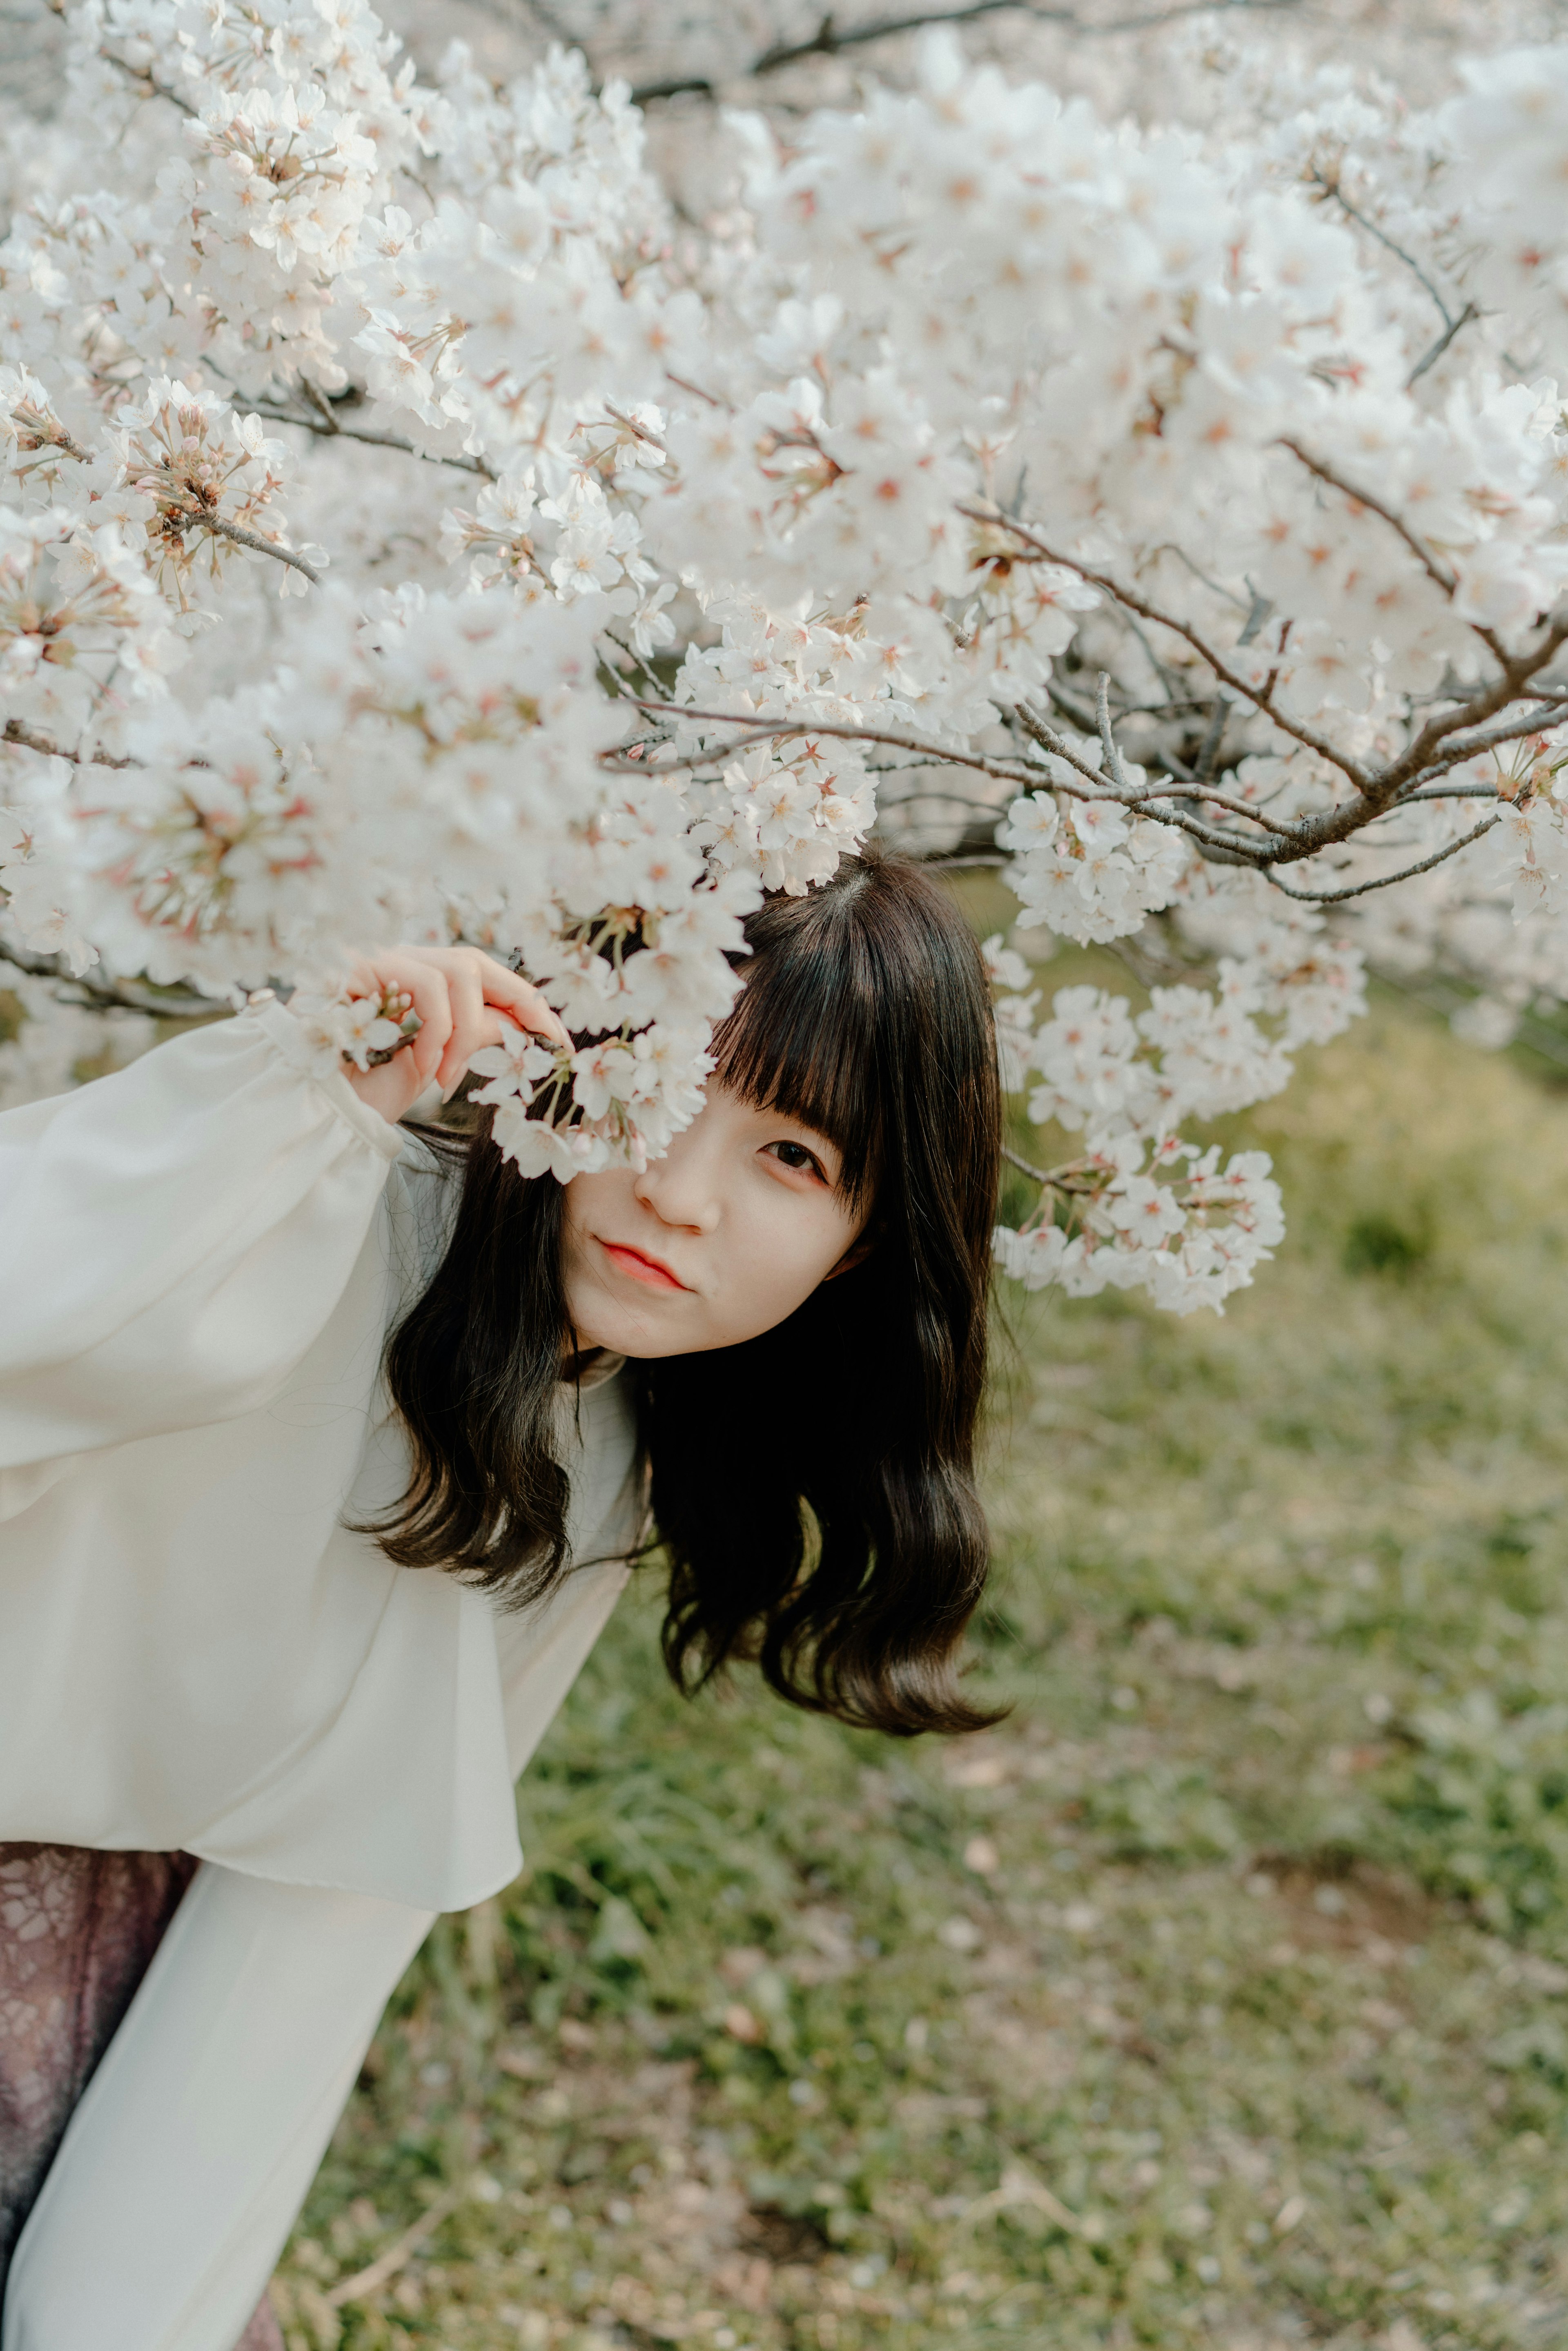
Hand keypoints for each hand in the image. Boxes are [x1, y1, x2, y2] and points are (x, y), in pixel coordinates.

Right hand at [336, 945, 570, 1125]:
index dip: (532, 1006)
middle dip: (517, 1008)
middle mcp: (405, 961)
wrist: (318, 1105)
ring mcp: (383, 960)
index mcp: (425, 981)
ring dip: (463, 1033)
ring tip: (445, 1078)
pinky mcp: (363, 967)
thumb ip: (481, 1035)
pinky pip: (426, 987)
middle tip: (536, 1054)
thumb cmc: (373, 1087)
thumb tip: (533, 1027)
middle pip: (476, 963)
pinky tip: (421, 1068)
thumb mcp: (442, 1061)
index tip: (564, 1043)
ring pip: (456, 974)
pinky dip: (436, 1033)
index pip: (489, 976)